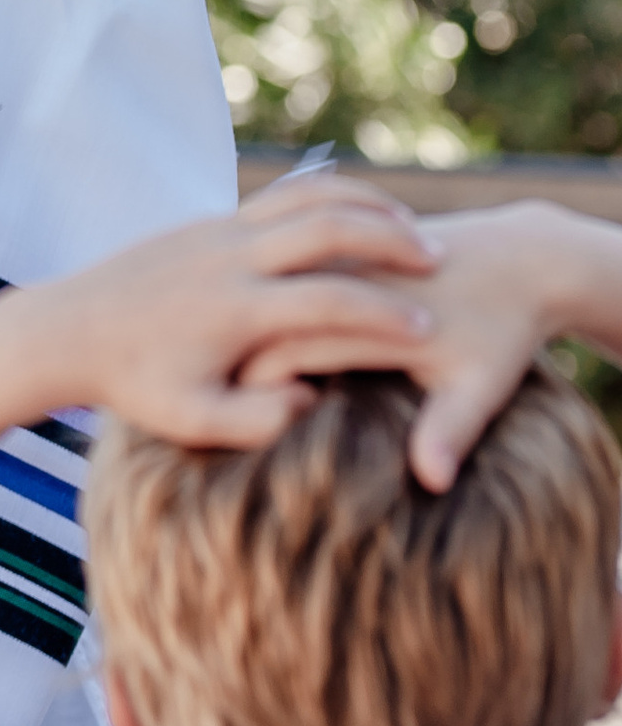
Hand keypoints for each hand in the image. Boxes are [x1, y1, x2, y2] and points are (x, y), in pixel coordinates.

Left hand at [4, 175, 438, 448]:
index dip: (386, 315)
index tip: (429, 330)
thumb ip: (256, 421)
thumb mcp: (191, 419)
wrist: (69, 327)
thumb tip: (311, 401)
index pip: (331, 301)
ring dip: (364, 205)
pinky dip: (331, 196)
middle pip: (328, 227)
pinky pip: (283, 194)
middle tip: (438, 258)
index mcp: (236, 308)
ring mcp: (219, 229)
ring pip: (307, 196)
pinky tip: (362, 217)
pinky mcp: (210, 220)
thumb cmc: (134, 384)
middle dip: (389, 238)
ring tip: (412, 229)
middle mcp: (231, 257)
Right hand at [239, 198, 621, 491]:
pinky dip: (266, 287)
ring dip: (245, 313)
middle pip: (267, 312)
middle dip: (233, 351)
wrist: (519, 262)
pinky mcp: (342, 245)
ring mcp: (342, 253)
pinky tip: (251, 322)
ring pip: (269, 276)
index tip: (228, 416)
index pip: (291, 349)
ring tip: (218, 355)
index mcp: (366, 316)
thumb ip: (450, 432)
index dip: (256, 383)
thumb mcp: (481, 389)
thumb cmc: (502, 334)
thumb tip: (431, 480)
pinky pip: (286, 256)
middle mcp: (346, 276)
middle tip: (206, 387)